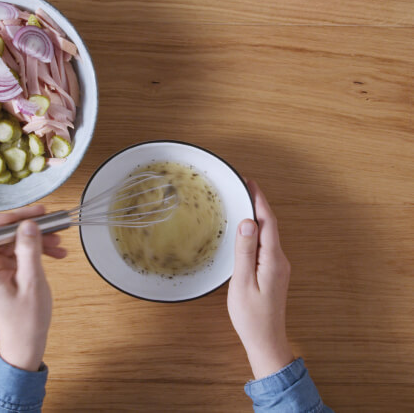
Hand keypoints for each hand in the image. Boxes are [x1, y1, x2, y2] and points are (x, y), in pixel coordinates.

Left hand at [0, 205, 66, 371]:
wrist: (25, 343)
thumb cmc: (26, 320)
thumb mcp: (32, 282)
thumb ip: (29, 250)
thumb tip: (28, 224)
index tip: (23, 216)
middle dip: (25, 226)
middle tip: (47, 219)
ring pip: (10, 242)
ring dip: (34, 238)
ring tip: (58, 240)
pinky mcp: (2, 273)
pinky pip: (16, 253)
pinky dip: (34, 249)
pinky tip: (55, 252)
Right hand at [227, 181, 293, 379]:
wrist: (266, 340)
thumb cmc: (251, 316)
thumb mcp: (242, 282)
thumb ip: (245, 251)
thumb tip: (247, 222)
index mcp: (273, 260)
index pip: (268, 222)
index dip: (259, 200)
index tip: (250, 182)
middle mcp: (280, 260)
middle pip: (270, 224)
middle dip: (258, 203)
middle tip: (243, 186)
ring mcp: (278, 266)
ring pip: (269, 234)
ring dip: (257, 216)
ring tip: (243, 201)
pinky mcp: (273, 272)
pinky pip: (266, 244)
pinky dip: (257, 231)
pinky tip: (246, 229)